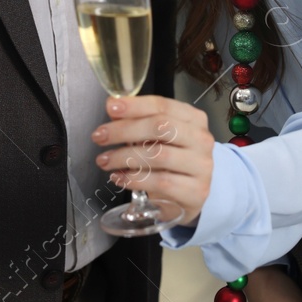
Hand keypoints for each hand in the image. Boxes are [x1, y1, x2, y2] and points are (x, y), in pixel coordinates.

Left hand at [92, 95, 213, 223]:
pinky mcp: (196, 191)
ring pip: (158, 155)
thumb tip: (113, 108)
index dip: (135, 105)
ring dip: (124, 157)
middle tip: (100, 136)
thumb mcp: (159, 138)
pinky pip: (160, 182)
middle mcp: (201, 139)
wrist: (190, 195)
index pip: (163, 106)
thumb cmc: (172, 161)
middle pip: (160, 127)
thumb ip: (139, 122)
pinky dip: (134, 179)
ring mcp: (202, 166)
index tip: (111, 107)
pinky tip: (119, 178)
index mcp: (194, 119)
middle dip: (124, 131)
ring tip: (105, 160)